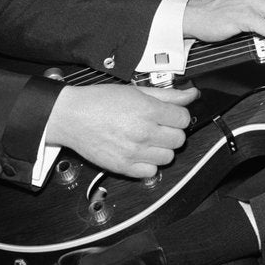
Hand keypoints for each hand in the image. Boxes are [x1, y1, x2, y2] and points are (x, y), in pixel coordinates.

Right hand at [47, 83, 198, 178]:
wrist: (72, 116)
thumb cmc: (100, 101)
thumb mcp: (138, 91)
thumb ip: (169, 95)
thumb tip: (192, 94)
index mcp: (149, 111)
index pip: (184, 118)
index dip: (178, 115)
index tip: (171, 115)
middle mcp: (144, 133)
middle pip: (179, 139)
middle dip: (173, 131)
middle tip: (160, 126)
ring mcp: (134, 152)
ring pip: (168, 157)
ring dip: (162, 149)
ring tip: (149, 139)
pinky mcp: (122, 167)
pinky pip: (150, 173)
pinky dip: (149, 164)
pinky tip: (141, 153)